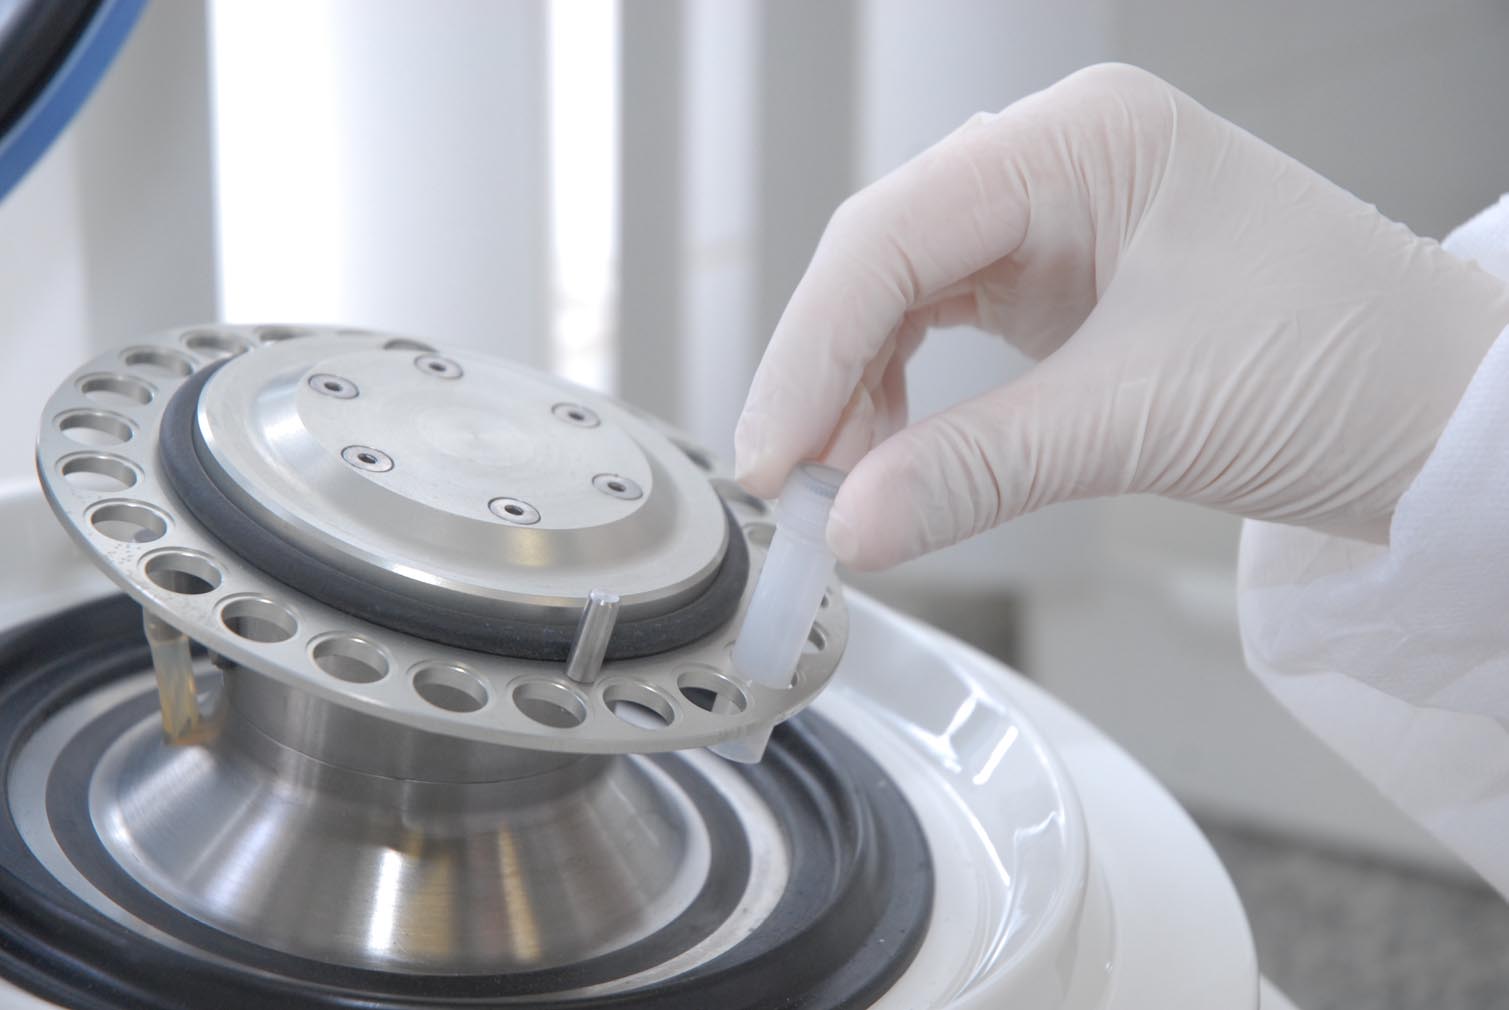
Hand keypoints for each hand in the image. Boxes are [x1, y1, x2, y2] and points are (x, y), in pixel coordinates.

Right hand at [734, 64, 1508, 569]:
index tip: (770, 457)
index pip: (895, 232)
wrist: (1452, 423)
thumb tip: (847, 526)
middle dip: (827, 375)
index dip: (812, 349)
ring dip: (859, 396)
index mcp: (1086, 142)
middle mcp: (1063, 167)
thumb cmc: (1353, 369)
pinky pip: (950, 337)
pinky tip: (895, 460)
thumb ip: (977, 468)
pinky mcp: (1069, 291)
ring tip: (842, 490)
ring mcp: (1063, 227)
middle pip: (885, 260)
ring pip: (906, 299)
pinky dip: (910, 405)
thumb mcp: (1144, 416)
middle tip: (789, 486)